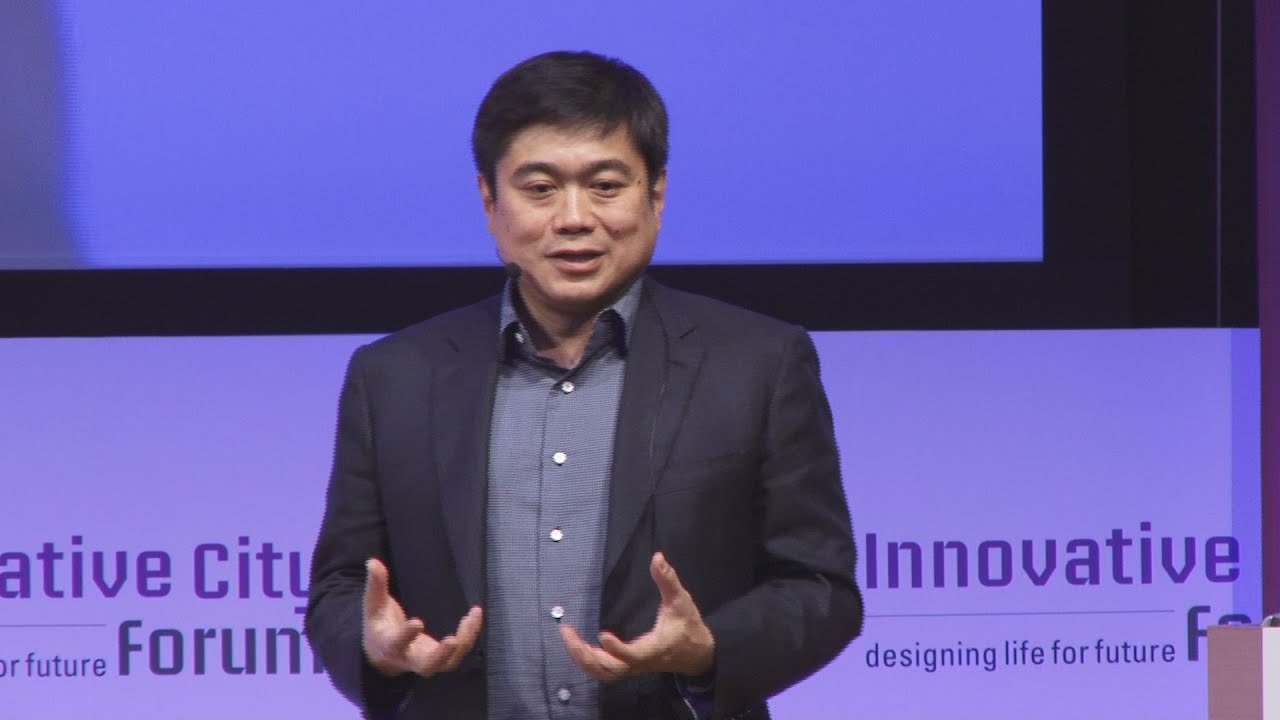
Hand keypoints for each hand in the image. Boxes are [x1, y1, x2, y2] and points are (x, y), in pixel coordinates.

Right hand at [362, 557, 482, 676]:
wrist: (385, 652)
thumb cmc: (379, 624)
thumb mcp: (374, 605)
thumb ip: (376, 586)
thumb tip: (373, 562)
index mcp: (389, 645)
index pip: (396, 644)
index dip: (406, 635)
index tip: (418, 622)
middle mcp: (409, 658)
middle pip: (426, 666)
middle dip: (440, 655)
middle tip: (452, 640)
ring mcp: (427, 660)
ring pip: (448, 663)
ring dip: (463, 642)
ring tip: (471, 617)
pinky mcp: (441, 658)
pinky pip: (459, 653)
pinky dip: (469, 636)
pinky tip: (475, 615)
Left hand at [560, 552, 713, 681]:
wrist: (698, 655)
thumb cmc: (689, 626)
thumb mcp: (682, 601)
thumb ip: (668, 580)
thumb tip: (657, 557)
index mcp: (653, 648)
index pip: (633, 655)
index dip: (618, 649)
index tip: (602, 634)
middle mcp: (641, 662)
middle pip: (609, 668)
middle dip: (585, 655)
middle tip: (567, 633)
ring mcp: (633, 666)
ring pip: (604, 672)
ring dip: (583, 659)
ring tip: (568, 638)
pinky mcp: (629, 666)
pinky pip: (605, 670)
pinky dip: (588, 662)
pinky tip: (578, 647)